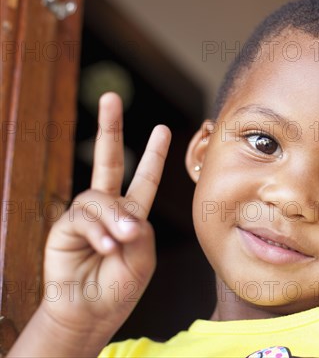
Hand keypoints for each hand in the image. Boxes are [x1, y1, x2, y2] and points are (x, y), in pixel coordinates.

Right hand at [40, 92, 170, 335]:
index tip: (163, 129)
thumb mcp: (143, 254)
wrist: (93, 310)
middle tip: (111, 98)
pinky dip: (98, 232)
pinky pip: (82, 217)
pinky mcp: (65, 226)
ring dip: (113, 221)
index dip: (153, 155)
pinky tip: (106, 248)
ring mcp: (85, 215)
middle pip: (108, 160)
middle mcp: (108, 208)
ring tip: (120, 244)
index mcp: (132, 213)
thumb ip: (139, 228)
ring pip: (99, 199)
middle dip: (110, 128)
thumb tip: (122, 212)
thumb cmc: (121, 284)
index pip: (143, 178)